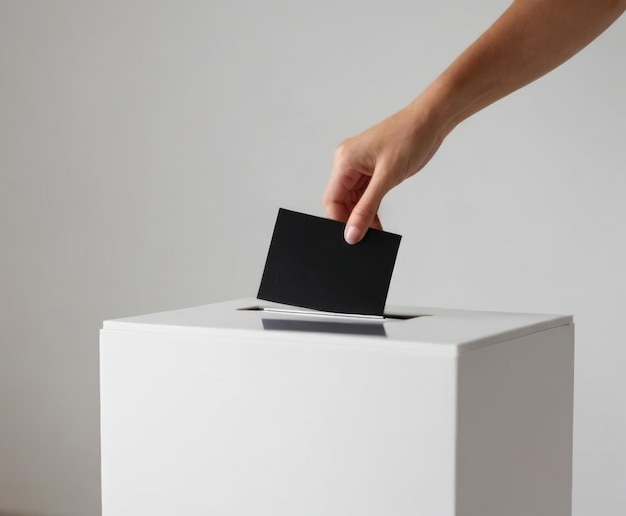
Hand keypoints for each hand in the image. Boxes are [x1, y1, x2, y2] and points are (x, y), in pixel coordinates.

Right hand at [323, 97, 449, 243]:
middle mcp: (348, 162)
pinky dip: (370, 208)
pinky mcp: (372, 169)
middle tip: (366, 237)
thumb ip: (367, 208)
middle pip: (340, 201)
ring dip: (362, 216)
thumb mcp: (387, 178)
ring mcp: (360, 166)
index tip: (351, 238)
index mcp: (344, 160)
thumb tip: (352, 233)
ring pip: (353, 200)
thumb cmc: (409, 137)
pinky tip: (378, 221)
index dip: (339, 221)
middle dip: (352, 220)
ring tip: (375, 231)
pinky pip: (364, 194)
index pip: (331, 199)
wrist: (431, 121)